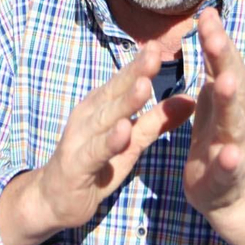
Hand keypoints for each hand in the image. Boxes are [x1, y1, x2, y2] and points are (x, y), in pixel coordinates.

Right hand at [24, 43, 192, 234]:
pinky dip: (110, 141)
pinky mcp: (77, 165)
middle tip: (154, 53)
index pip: (122, 82)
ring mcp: (80, 140)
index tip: (158, 44)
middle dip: (134, 73)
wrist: (53, 200)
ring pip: (106, 119)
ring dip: (125, 102)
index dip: (139, 64)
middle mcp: (88, 117)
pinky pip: (96, 152)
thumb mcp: (130, 143)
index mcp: (100, 107)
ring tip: (145, 86)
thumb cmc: (95, 166)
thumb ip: (157, 121)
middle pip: (114, 93)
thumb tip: (190, 100)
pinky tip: (124, 129)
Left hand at [182, 8, 244, 244]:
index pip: (225, 62)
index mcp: (233, 97)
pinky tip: (229, 154)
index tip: (206, 14)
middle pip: (233, 85)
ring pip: (234, 122)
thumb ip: (215, 60)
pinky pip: (229, 168)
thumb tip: (210, 14)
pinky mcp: (226, 177)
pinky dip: (230, 161)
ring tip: (225, 82)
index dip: (217, 40)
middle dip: (224, 61)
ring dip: (231, 103)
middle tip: (214, 38)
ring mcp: (235, 146)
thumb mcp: (216, 94)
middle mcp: (239, 117)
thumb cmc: (220, 135)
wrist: (231, 193)